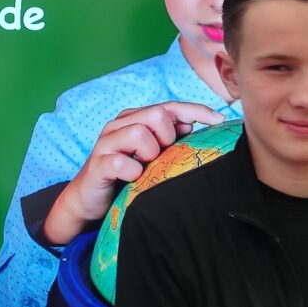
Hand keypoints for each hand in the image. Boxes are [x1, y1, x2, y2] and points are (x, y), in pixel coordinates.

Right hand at [43, 101, 221, 243]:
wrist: (88, 200)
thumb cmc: (124, 176)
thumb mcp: (150, 155)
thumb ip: (167, 138)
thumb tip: (191, 125)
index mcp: (133, 119)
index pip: (169, 106)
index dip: (196, 110)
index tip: (219, 120)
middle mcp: (118, 125)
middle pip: (156, 114)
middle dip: (168, 136)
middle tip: (162, 155)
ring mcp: (105, 144)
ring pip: (139, 133)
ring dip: (150, 153)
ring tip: (145, 167)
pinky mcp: (97, 165)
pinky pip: (122, 162)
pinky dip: (133, 172)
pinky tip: (133, 179)